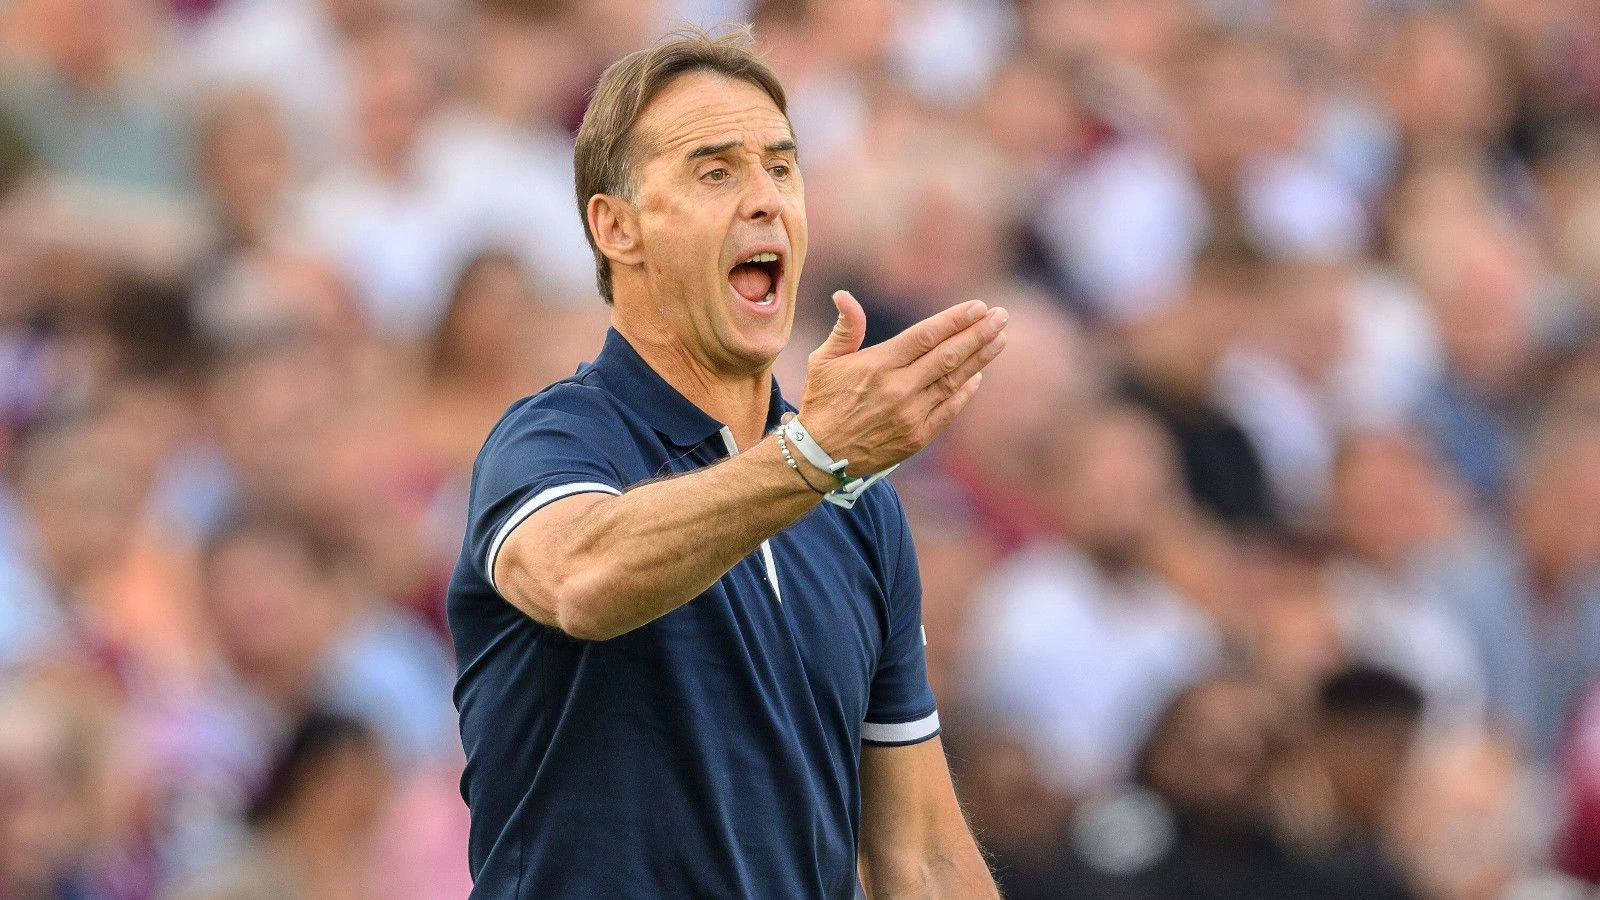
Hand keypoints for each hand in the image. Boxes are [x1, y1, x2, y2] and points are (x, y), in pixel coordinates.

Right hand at [796, 290, 1007, 476]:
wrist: (820, 456)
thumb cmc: (822, 402)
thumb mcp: (824, 360)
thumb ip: (845, 328)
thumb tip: (844, 295)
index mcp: (877, 365)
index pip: (925, 336)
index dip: (955, 320)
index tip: (979, 306)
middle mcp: (898, 388)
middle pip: (948, 356)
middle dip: (978, 333)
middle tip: (1001, 316)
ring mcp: (910, 415)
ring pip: (954, 381)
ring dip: (980, 358)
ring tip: (999, 338)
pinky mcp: (917, 438)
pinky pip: (949, 410)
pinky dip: (966, 392)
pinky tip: (978, 375)